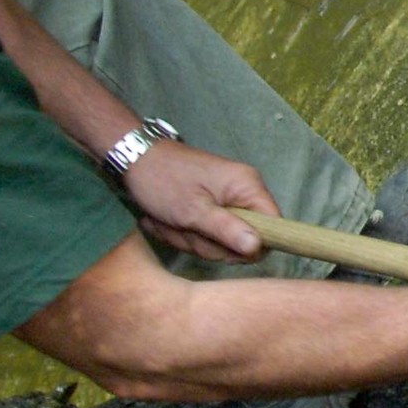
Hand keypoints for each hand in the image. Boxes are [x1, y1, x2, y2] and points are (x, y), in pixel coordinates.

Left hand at [117, 140, 279, 261]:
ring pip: (221, 240)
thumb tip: (258, 249)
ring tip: (171, 222)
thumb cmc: (163, 181)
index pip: (274, 226)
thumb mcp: (193, 211)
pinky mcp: (210, 205)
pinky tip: (168, 221)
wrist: (133, 159)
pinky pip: (206, 232)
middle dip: (209, 243)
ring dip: (192, 238)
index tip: (221, 246)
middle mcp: (243, 192)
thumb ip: (227, 231)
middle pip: (244, 238)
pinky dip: (185, 233)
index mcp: (247, 186)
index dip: (252, 245)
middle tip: (185, 228)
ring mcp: (226, 199)